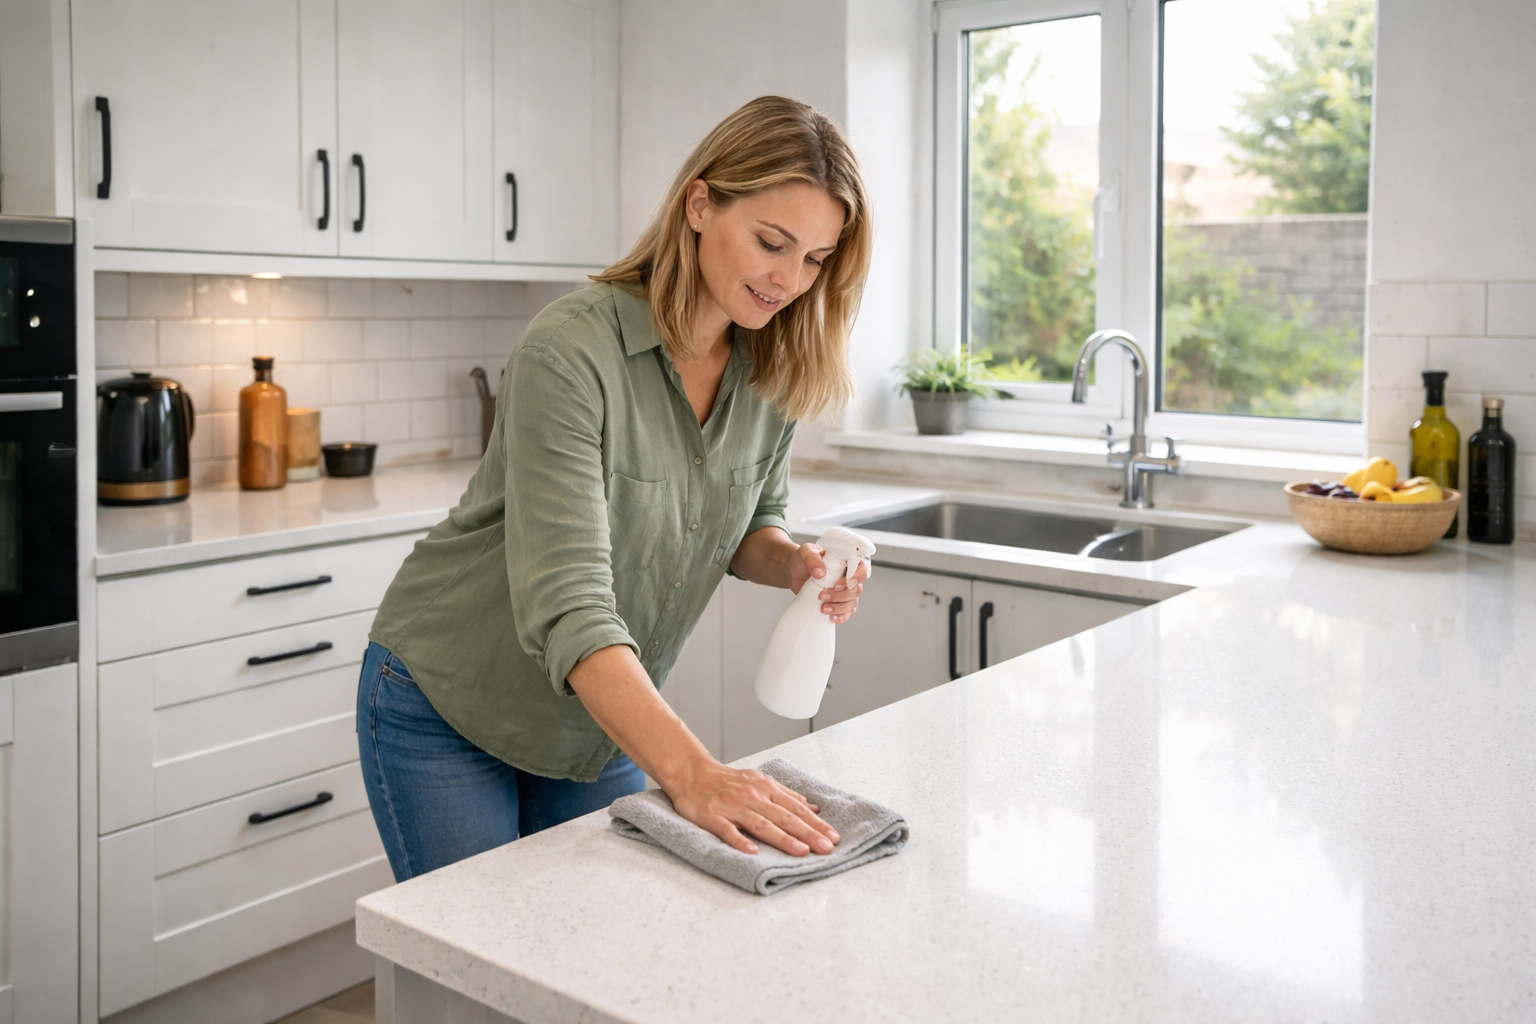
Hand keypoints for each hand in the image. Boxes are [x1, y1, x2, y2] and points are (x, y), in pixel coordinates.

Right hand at [667, 758, 840, 856]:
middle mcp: (752, 797)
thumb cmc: (728, 781)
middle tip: (825, 847)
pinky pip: (727, 830)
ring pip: (761, 824)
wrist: (692, 772)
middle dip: (807, 833)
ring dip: (782, 838)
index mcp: (765, 788)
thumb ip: (785, 795)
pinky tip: (752, 851)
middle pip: (784, 817)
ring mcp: (732, 807)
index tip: (832, 836)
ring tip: (801, 851)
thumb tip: (811, 807)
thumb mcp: (760, 782)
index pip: (795, 808)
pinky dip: (740, 840)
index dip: (815, 823)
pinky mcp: (713, 816)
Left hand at [786, 543, 869, 624]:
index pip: (862, 568)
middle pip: (856, 589)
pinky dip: (841, 616)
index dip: (856, 578)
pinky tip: (831, 617)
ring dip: (839, 608)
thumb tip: (821, 573)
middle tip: (823, 595)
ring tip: (823, 608)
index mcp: (846, 562)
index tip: (839, 584)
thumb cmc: (802, 560)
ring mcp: (843, 591)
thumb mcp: (805, 552)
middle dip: (841, 596)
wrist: (792, 573)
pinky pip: (846, 612)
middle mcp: (847, 577)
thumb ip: (813, 558)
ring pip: (852, 603)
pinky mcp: (837, 602)